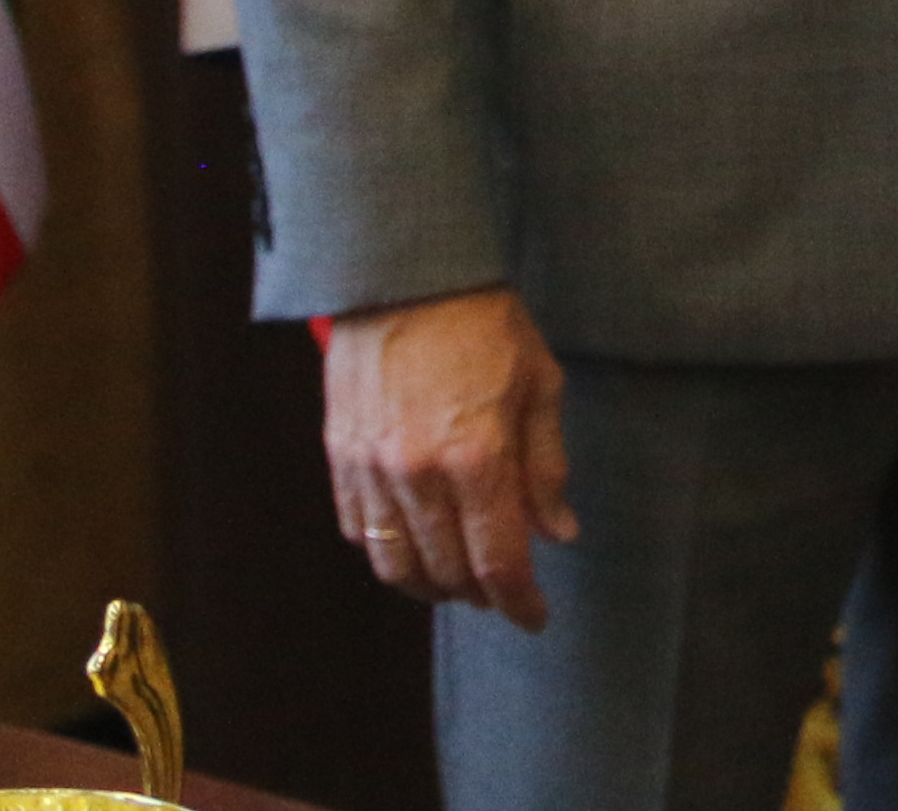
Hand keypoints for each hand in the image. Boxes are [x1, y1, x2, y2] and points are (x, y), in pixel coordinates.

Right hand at [325, 285, 572, 628]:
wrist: (406, 279)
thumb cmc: (487, 326)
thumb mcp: (540, 387)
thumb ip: (546, 468)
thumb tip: (559, 534)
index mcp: (476, 457)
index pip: (498, 559)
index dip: (519, 601)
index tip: (535, 618)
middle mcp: (416, 475)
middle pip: (445, 572)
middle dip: (480, 594)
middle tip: (504, 592)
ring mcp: (369, 471)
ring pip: (395, 564)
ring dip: (430, 585)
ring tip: (461, 581)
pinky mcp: (338, 460)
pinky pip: (359, 533)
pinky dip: (389, 554)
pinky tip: (416, 548)